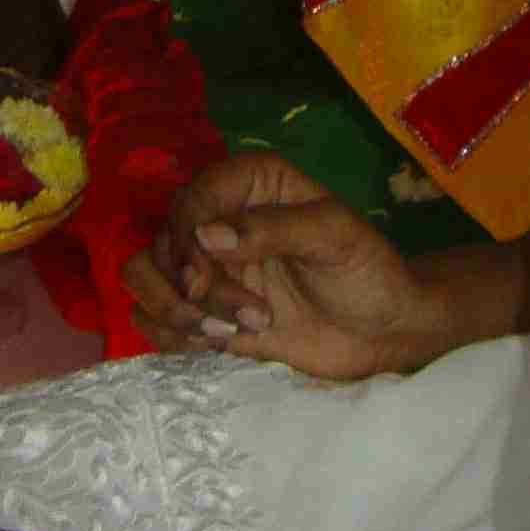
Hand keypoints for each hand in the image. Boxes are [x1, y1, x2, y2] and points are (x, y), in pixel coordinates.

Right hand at [127, 151, 443, 380]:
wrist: (384, 332)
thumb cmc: (370, 272)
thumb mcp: (334, 238)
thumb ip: (272, 229)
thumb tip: (205, 235)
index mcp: (251, 185)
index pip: (190, 200)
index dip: (184, 240)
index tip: (199, 281)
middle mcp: (221, 220)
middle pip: (161, 243)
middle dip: (189, 288)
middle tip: (234, 319)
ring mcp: (210, 269)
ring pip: (145, 278)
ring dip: (175, 313)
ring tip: (227, 335)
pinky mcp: (206, 311)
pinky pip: (155, 318)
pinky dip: (173, 336)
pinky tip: (221, 345)